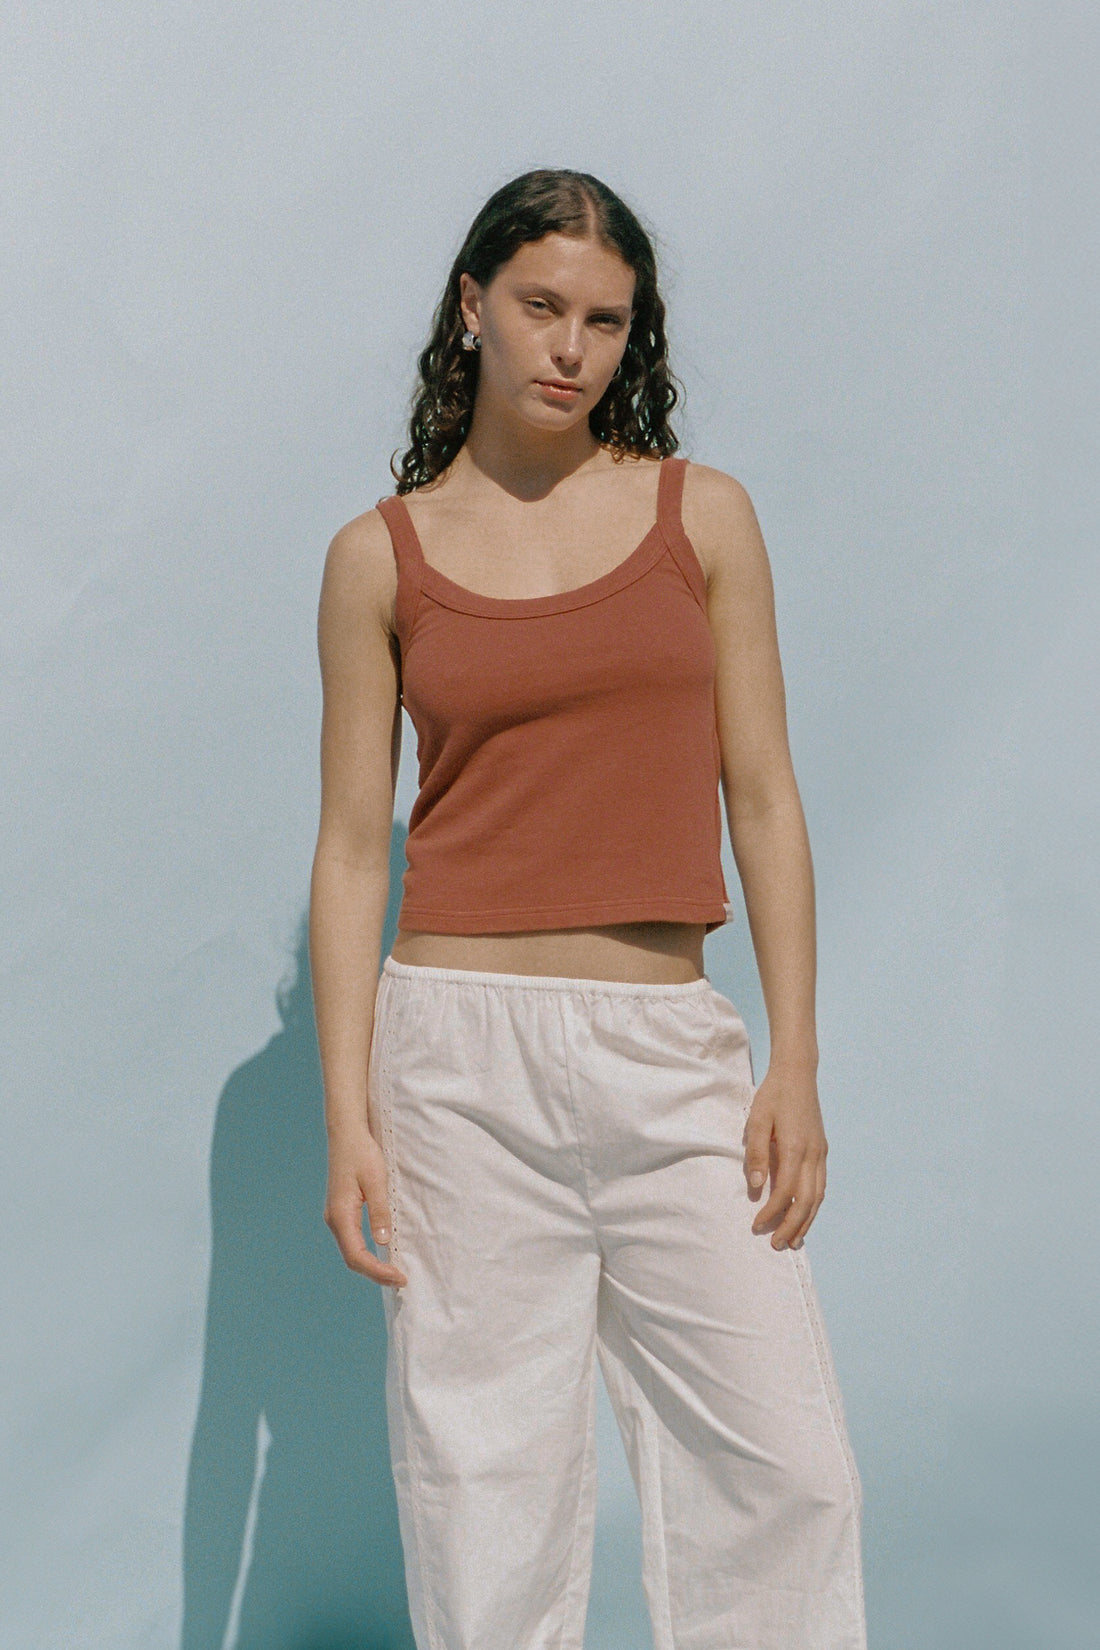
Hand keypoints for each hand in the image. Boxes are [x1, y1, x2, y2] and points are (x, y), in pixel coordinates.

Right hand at [324, 1117, 407, 1287]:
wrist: (346, 1132)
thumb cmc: (362, 1152)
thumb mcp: (376, 1180)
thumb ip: (379, 1211)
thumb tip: (384, 1242)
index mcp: (340, 1214)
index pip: (357, 1255)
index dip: (377, 1271)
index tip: (399, 1277)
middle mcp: (335, 1220)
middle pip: (352, 1259)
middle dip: (376, 1273)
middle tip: (401, 1280)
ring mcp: (336, 1217)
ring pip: (352, 1251)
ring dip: (371, 1266)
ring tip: (394, 1273)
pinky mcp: (342, 1212)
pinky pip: (353, 1241)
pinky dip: (367, 1254)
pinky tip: (382, 1254)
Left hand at [743, 1063, 826, 1249]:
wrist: (797, 1074)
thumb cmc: (773, 1096)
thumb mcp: (757, 1120)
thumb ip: (756, 1154)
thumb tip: (755, 1187)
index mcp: (795, 1148)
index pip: (785, 1192)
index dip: (771, 1213)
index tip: (756, 1225)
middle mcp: (813, 1154)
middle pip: (806, 1202)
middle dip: (792, 1227)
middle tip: (777, 1245)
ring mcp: (821, 1153)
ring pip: (818, 1197)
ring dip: (806, 1221)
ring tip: (793, 1241)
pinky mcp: (822, 1150)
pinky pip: (821, 1185)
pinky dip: (814, 1205)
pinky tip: (805, 1215)